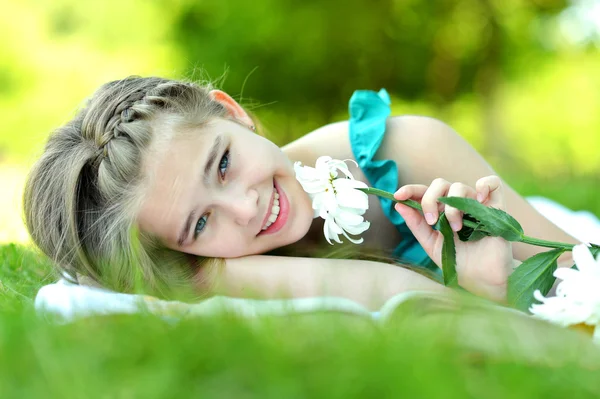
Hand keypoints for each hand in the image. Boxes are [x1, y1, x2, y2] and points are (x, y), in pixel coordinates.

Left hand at [393, 176, 513, 302]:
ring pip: (460, 186)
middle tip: (432, 220)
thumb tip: (399, 205)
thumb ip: (417, 225)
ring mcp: (476, 204)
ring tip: (456, 228)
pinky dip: (484, 185)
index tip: (398, 196)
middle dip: (430, 199)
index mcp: (440, 211)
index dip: (410, 189)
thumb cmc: (458, 261)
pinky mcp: (496, 207)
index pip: (424, 192)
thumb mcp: (432, 245)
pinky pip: (492, 183)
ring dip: (453, 207)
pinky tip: (478, 199)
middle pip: (440, 184)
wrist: (483, 278)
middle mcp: (457, 204)